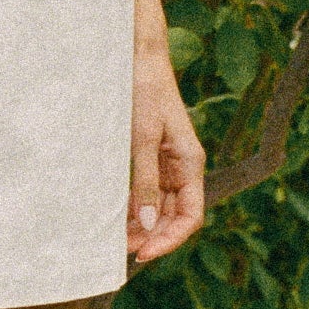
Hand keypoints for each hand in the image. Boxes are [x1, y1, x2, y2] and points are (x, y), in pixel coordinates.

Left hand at [127, 37, 205, 266]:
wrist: (137, 55)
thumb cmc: (143, 89)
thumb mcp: (142, 136)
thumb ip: (145, 181)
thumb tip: (146, 224)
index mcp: (190, 162)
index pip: (191, 216)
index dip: (170, 239)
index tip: (144, 254)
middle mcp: (183, 166)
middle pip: (175, 215)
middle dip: (153, 236)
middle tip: (123, 252)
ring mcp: (168, 161)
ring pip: (161, 206)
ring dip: (143, 225)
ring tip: (117, 239)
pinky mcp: (153, 154)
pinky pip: (149, 190)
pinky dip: (136, 206)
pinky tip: (118, 216)